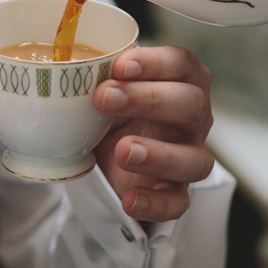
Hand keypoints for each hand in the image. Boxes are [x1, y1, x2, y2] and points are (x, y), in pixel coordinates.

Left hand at [93, 46, 214, 222]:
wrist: (107, 150)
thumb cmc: (115, 108)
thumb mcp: (107, 87)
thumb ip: (101, 76)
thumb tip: (70, 67)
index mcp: (182, 81)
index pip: (182, 64)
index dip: (156, 63)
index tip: (120, 66)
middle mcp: (194, 117)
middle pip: (192, 104)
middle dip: (149, 99)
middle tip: (104, 98)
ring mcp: (190, 155)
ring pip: (196, 158)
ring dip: (160, 154)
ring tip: (123, 150)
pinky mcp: (177, 192)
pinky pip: (179, 203)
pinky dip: (156, 203)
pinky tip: (129, 198)